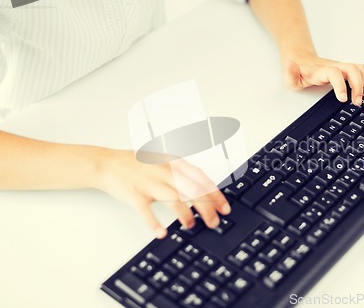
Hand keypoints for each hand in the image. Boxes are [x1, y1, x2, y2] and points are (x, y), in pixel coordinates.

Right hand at [94, 149, 229, 238]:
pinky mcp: (134, 195)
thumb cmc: (138, 165)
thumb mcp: (164, 162)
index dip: (215, 194)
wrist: (107, 163)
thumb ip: (184, 174)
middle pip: (192, 190)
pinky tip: (162, 232)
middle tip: (214, 222)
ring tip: (191, 225)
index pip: (201, 178)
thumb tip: (207, 189)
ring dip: (186, 215)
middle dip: (207, 208)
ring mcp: (149, 183)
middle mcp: (164, 171)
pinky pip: (147, 211)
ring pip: (174, 199)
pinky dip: (155, 224)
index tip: (224, 208)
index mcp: (174, 162)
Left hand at [284, 55, 363, 104]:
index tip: (343, 99)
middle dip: (359, 86)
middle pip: (352, 70)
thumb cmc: (298, 73)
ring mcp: (342, 67)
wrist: (302, 61)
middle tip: (359, 102)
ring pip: (361, 70)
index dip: (340, 85)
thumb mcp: (289, 76)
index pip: (334, 74)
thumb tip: (290, 63)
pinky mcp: (347, 71)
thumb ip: (290, 72)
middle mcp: (335, 66)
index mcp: (321, 70)